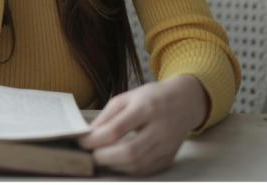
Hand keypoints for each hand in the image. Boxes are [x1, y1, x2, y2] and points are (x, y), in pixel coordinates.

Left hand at [79, 75, 208, 175]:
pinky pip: (146, 170)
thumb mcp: (127, 97)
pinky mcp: (169, 157)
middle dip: (104, 157)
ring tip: (101, 159)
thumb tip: (89, 135)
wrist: (185, 102)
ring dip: (114, 165)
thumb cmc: (151, 97)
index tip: (81, 142)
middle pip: (129, 152)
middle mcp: (160, 128)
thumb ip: (107, 116)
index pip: (117, 129)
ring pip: (137, 165)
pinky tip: (117, 163)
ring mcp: (167, 146)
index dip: (96, 139)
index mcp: (146, 108)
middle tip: (89, 155)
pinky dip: (128, 169)